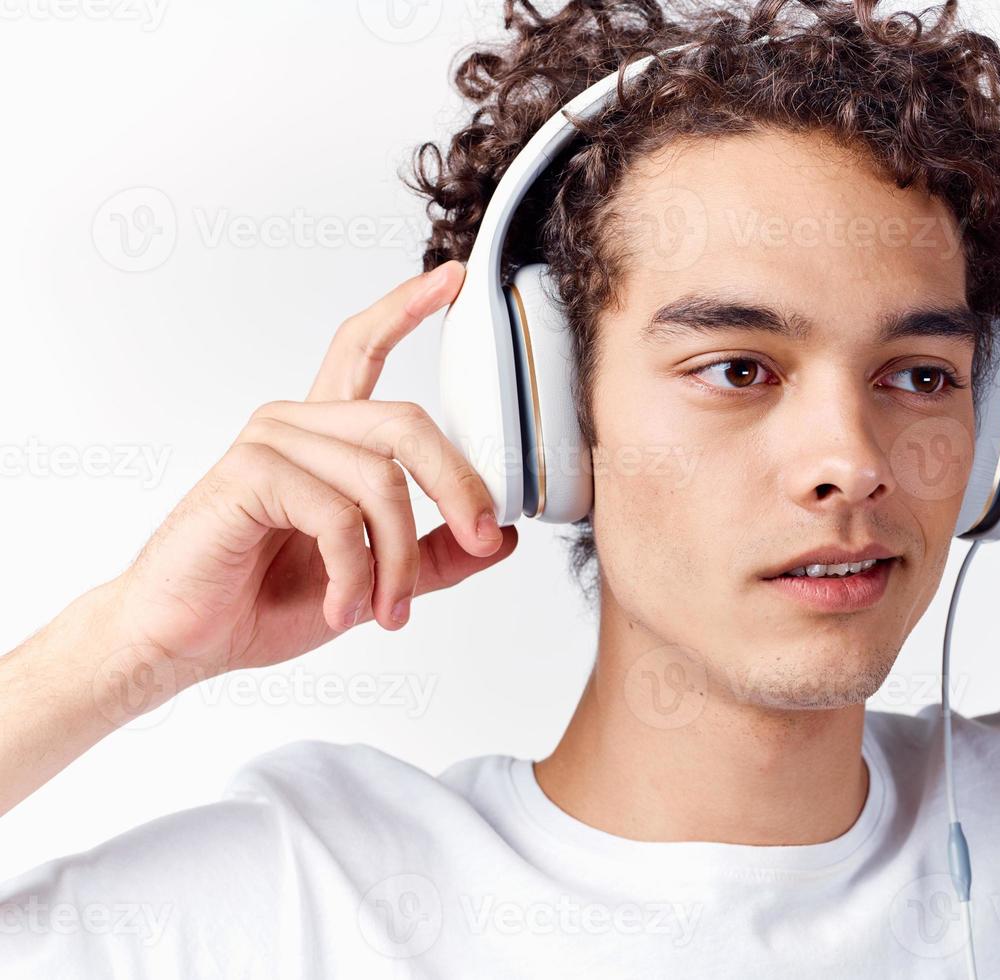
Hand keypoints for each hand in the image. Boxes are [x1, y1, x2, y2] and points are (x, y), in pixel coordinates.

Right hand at [108, 260, 517, 685]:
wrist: (184, 642)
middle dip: (459, 486)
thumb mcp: (374, 579)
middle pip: (408, 422)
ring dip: (399, 560)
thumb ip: (434, 554)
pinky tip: (343, 609)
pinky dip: (356, 574)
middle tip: (479, 539)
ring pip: (382, 481)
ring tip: (387, 611)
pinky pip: (339, 515)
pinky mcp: (249, 471)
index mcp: (324, 435)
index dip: (407, 307)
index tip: (451, 277)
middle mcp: (297, 424)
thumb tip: (502, 537)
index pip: (364, 349)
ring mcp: (270, 441)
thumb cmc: (262, 601)